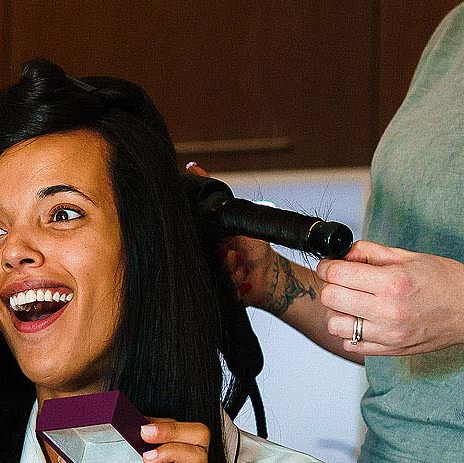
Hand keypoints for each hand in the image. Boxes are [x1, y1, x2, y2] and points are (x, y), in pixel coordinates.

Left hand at [140, 417, 209, 462]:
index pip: (181, 426)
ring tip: (147, 458)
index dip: (164, 421)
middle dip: (173, 428)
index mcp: (173, 459)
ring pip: (200, 455)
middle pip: (200, 434)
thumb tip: (65, 458)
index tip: (139, 422)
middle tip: (145, 433)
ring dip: (172, 450)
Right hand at [187, 163, 320, 316]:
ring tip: (244, 265)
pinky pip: (225, 291)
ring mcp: (214, 278)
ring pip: (217, 275)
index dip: (208, 243)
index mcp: (206, 244)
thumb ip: (214, 191)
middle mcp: (207, 261)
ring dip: (233, 270)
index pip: (196, 240)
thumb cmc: (256, 247)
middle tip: (234, 254)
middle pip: (204, 259)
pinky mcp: (222, 295)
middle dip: (223, 258)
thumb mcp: (236, 215)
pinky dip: (239, 283)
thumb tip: (192, 166)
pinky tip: (247, 279)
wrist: (271, 275)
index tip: (222, 245)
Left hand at [315, 240, 463, 355]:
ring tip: (354, 303)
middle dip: (331, 286)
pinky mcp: (391, 350)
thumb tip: (342, 255)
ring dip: (338, 312)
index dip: (328, 266)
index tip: (332, 265)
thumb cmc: (448, 281)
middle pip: (330, 299)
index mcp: (393, 283)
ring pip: (335, 325)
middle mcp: (388, 311)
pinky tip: (365, 320)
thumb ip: (371, 253)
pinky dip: (351, 332)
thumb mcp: (411, 257)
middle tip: (343, 282)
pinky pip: (351, 344)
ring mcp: (389, 335)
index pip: (337, 275)